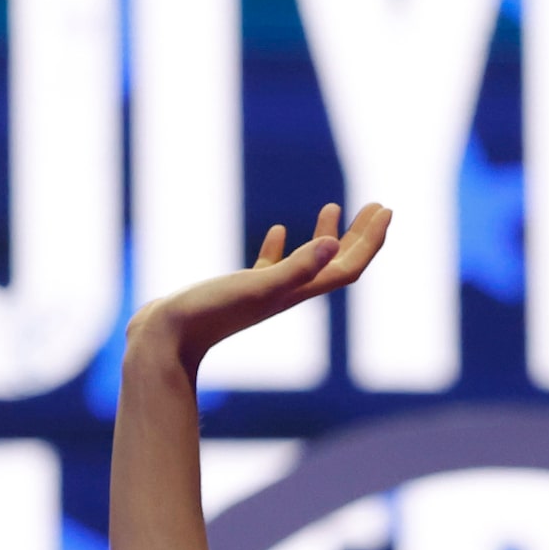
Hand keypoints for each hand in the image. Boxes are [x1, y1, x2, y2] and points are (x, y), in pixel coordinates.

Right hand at [109, 201, 389, 549]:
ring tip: (335, 207)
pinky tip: (280, 230)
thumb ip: (295, 266)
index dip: (370, 241)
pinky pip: (268, 268)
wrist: (163, 343)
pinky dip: (281, 248)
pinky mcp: (238, 292)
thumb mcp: (255, 286)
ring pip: (305, 264)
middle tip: (377, 205)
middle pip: (335, 265)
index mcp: (296, 294)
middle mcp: (286, 295)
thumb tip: (335, 243)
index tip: (385, 208)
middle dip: (360, 236)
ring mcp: (263, 294)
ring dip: (326, 238)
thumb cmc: (207, 316)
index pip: (347, 268)